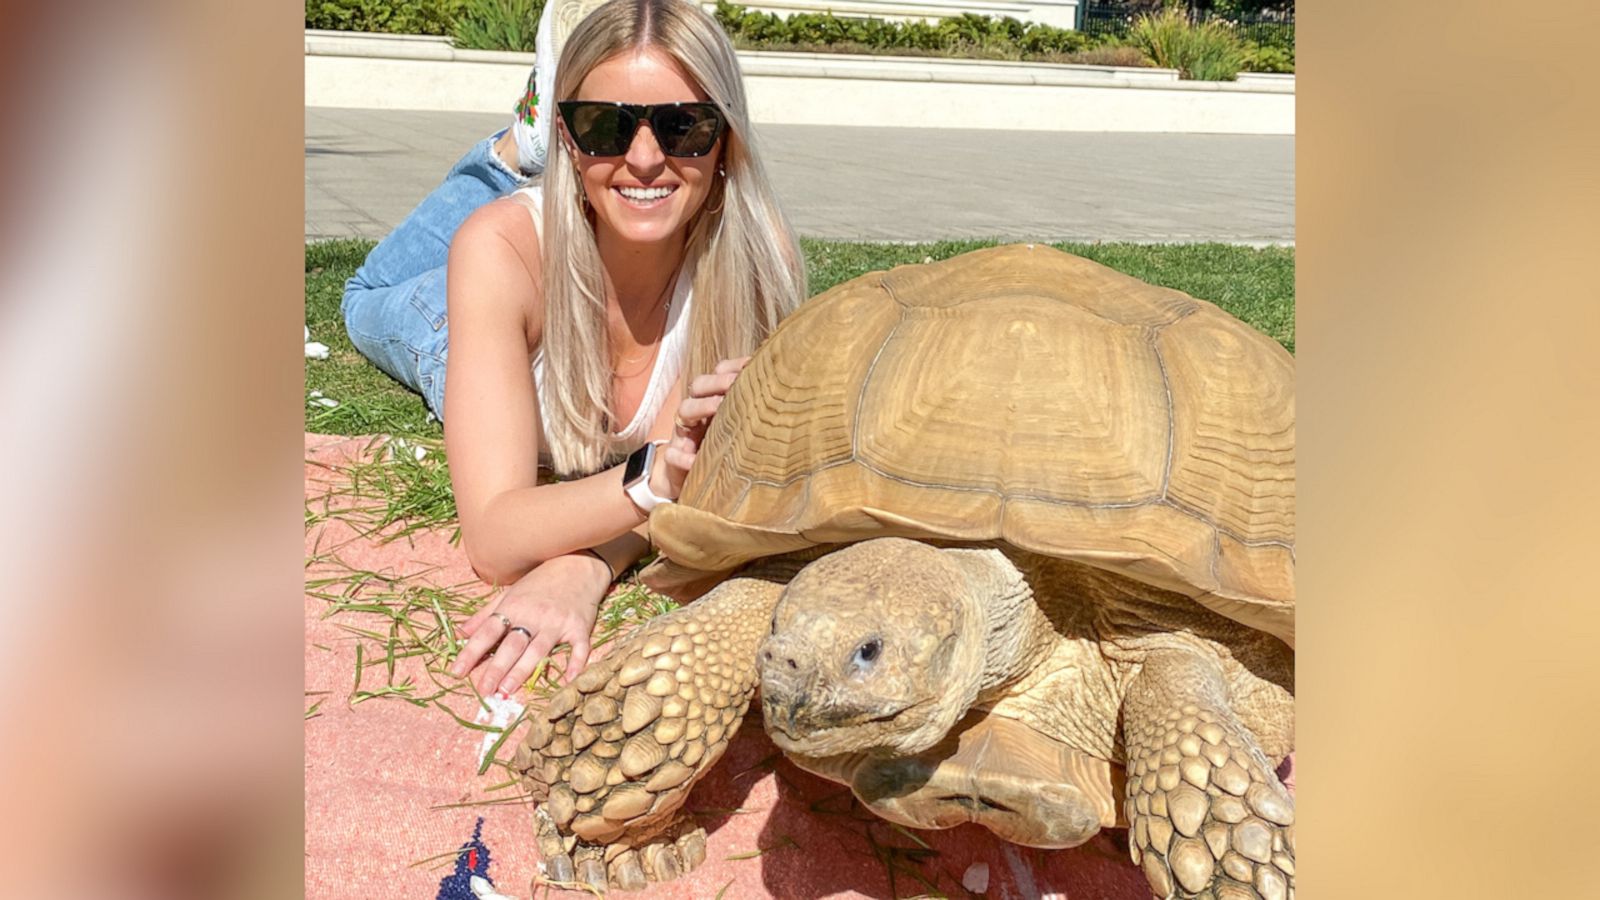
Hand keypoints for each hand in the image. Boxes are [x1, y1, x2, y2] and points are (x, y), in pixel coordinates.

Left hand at [448, 554, 609, 696]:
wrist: (578, 564)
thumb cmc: (540, 580)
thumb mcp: (509, 593)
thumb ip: (485, 614)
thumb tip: (460, 633)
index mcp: (513, 606)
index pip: (488, 632)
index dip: (471, 651)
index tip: (457, 671)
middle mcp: (534, 615)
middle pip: (512, 645)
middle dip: (496, 668)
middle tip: (484, 690)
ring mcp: (557, 622)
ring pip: (538, 650)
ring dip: (522, 671)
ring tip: (507, 690)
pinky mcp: (579, 627)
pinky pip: (578, 648)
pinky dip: (575, 664)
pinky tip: (567, 682)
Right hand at [658, 356, 749, 497]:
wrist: (692, 480)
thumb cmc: (723, 450)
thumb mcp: (739, 430)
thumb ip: (755, 414)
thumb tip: (791, 399)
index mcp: (713, 401)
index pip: (719, 373)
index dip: (732, 366)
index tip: (752, 363)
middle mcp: (697, 412)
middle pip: (699, 385)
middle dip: (717, 381)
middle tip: (735, 382)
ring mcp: (684, 433)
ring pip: (684, 410)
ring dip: (701, 406)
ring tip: (718, 406)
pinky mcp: (675, 458)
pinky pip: (674, 454)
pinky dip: (682, 457)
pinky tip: (693, 461)